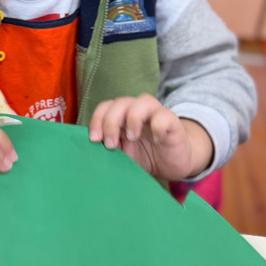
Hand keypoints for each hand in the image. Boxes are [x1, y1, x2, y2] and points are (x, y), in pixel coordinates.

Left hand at [88, 94, 213, 180]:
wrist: (173, 164)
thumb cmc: (146, 157)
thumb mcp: (123, 156)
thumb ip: (110, 148)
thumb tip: (92, 150)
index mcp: (122, 117)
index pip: (106, 107)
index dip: (97, 119)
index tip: (94, 139)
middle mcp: (138, 111)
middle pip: (120, 102)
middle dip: (110, 122)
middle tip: (111, 144)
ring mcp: (156, 115)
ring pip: (143, 101)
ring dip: (133, 118)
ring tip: (132, 138)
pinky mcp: (173, 123)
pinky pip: (164, 116)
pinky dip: (158, 126)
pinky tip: (157, 139)